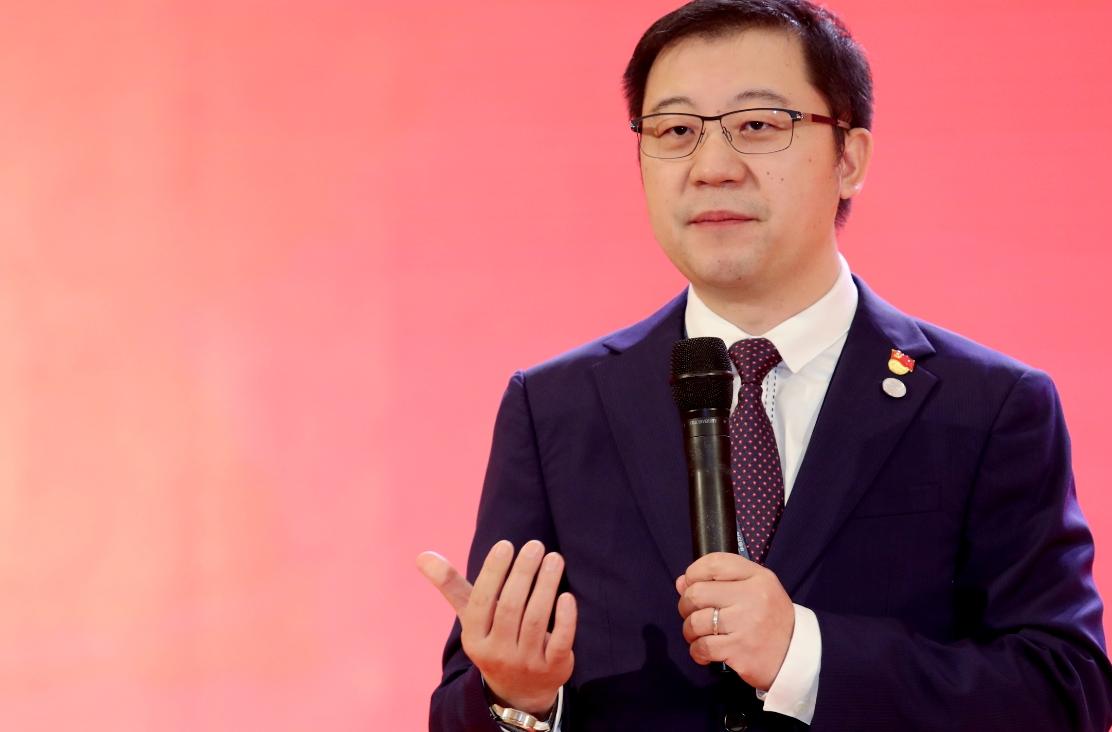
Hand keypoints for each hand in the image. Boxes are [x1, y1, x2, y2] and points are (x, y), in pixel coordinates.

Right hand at [416, 539, 575, 716]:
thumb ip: (452, 586)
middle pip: (511, 608)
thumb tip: (422, 555)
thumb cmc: (494, 638)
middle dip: (524, 573)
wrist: (518, 691)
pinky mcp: (553, 668)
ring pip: (536, 620)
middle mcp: (498, 653)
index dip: (493, 572)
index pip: (482, 602)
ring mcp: (526, 663)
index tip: (506, 544)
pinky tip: (567, 595)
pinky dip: (565, 619)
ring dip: (546, 586)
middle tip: (536, 545)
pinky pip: (559, 642)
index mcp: (475, 638)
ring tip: (555, 558)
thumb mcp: (472, 617)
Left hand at [676, 552, 793, 690]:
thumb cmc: (769, 619)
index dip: (694, 573)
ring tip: (698, 635)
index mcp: (758, 577)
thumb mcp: (755, 590)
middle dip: (686, 605)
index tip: (691, 584)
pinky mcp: (740, 650)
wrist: (795, 656)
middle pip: (697, 593)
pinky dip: (696, 651)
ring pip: (696, 622)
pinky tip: (704, 652)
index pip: (714, 563)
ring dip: (689, 630)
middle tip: (692, 614)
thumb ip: (720, 581)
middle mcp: (753, 597)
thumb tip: (681, 582)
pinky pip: (702, 647)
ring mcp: (746, 624)